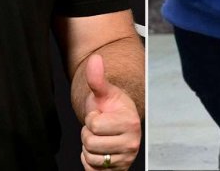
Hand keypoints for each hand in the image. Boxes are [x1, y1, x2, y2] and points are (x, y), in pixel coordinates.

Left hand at [80, 55, 140, 169]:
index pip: (94, 125)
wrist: (118, 123)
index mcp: (130, 122)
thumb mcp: (103, 93)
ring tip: (99, 137)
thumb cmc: (111, 108)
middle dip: (88, 134)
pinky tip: (98, 150)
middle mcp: (131, 143)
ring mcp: (125, 159)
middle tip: (98, 128)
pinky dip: (90, 162)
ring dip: (88, 148)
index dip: (91, 118)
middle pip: (91, 143)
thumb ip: (97, 78)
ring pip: (91, 158)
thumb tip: (95, 59)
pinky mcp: (119, 170)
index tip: (100, 114)